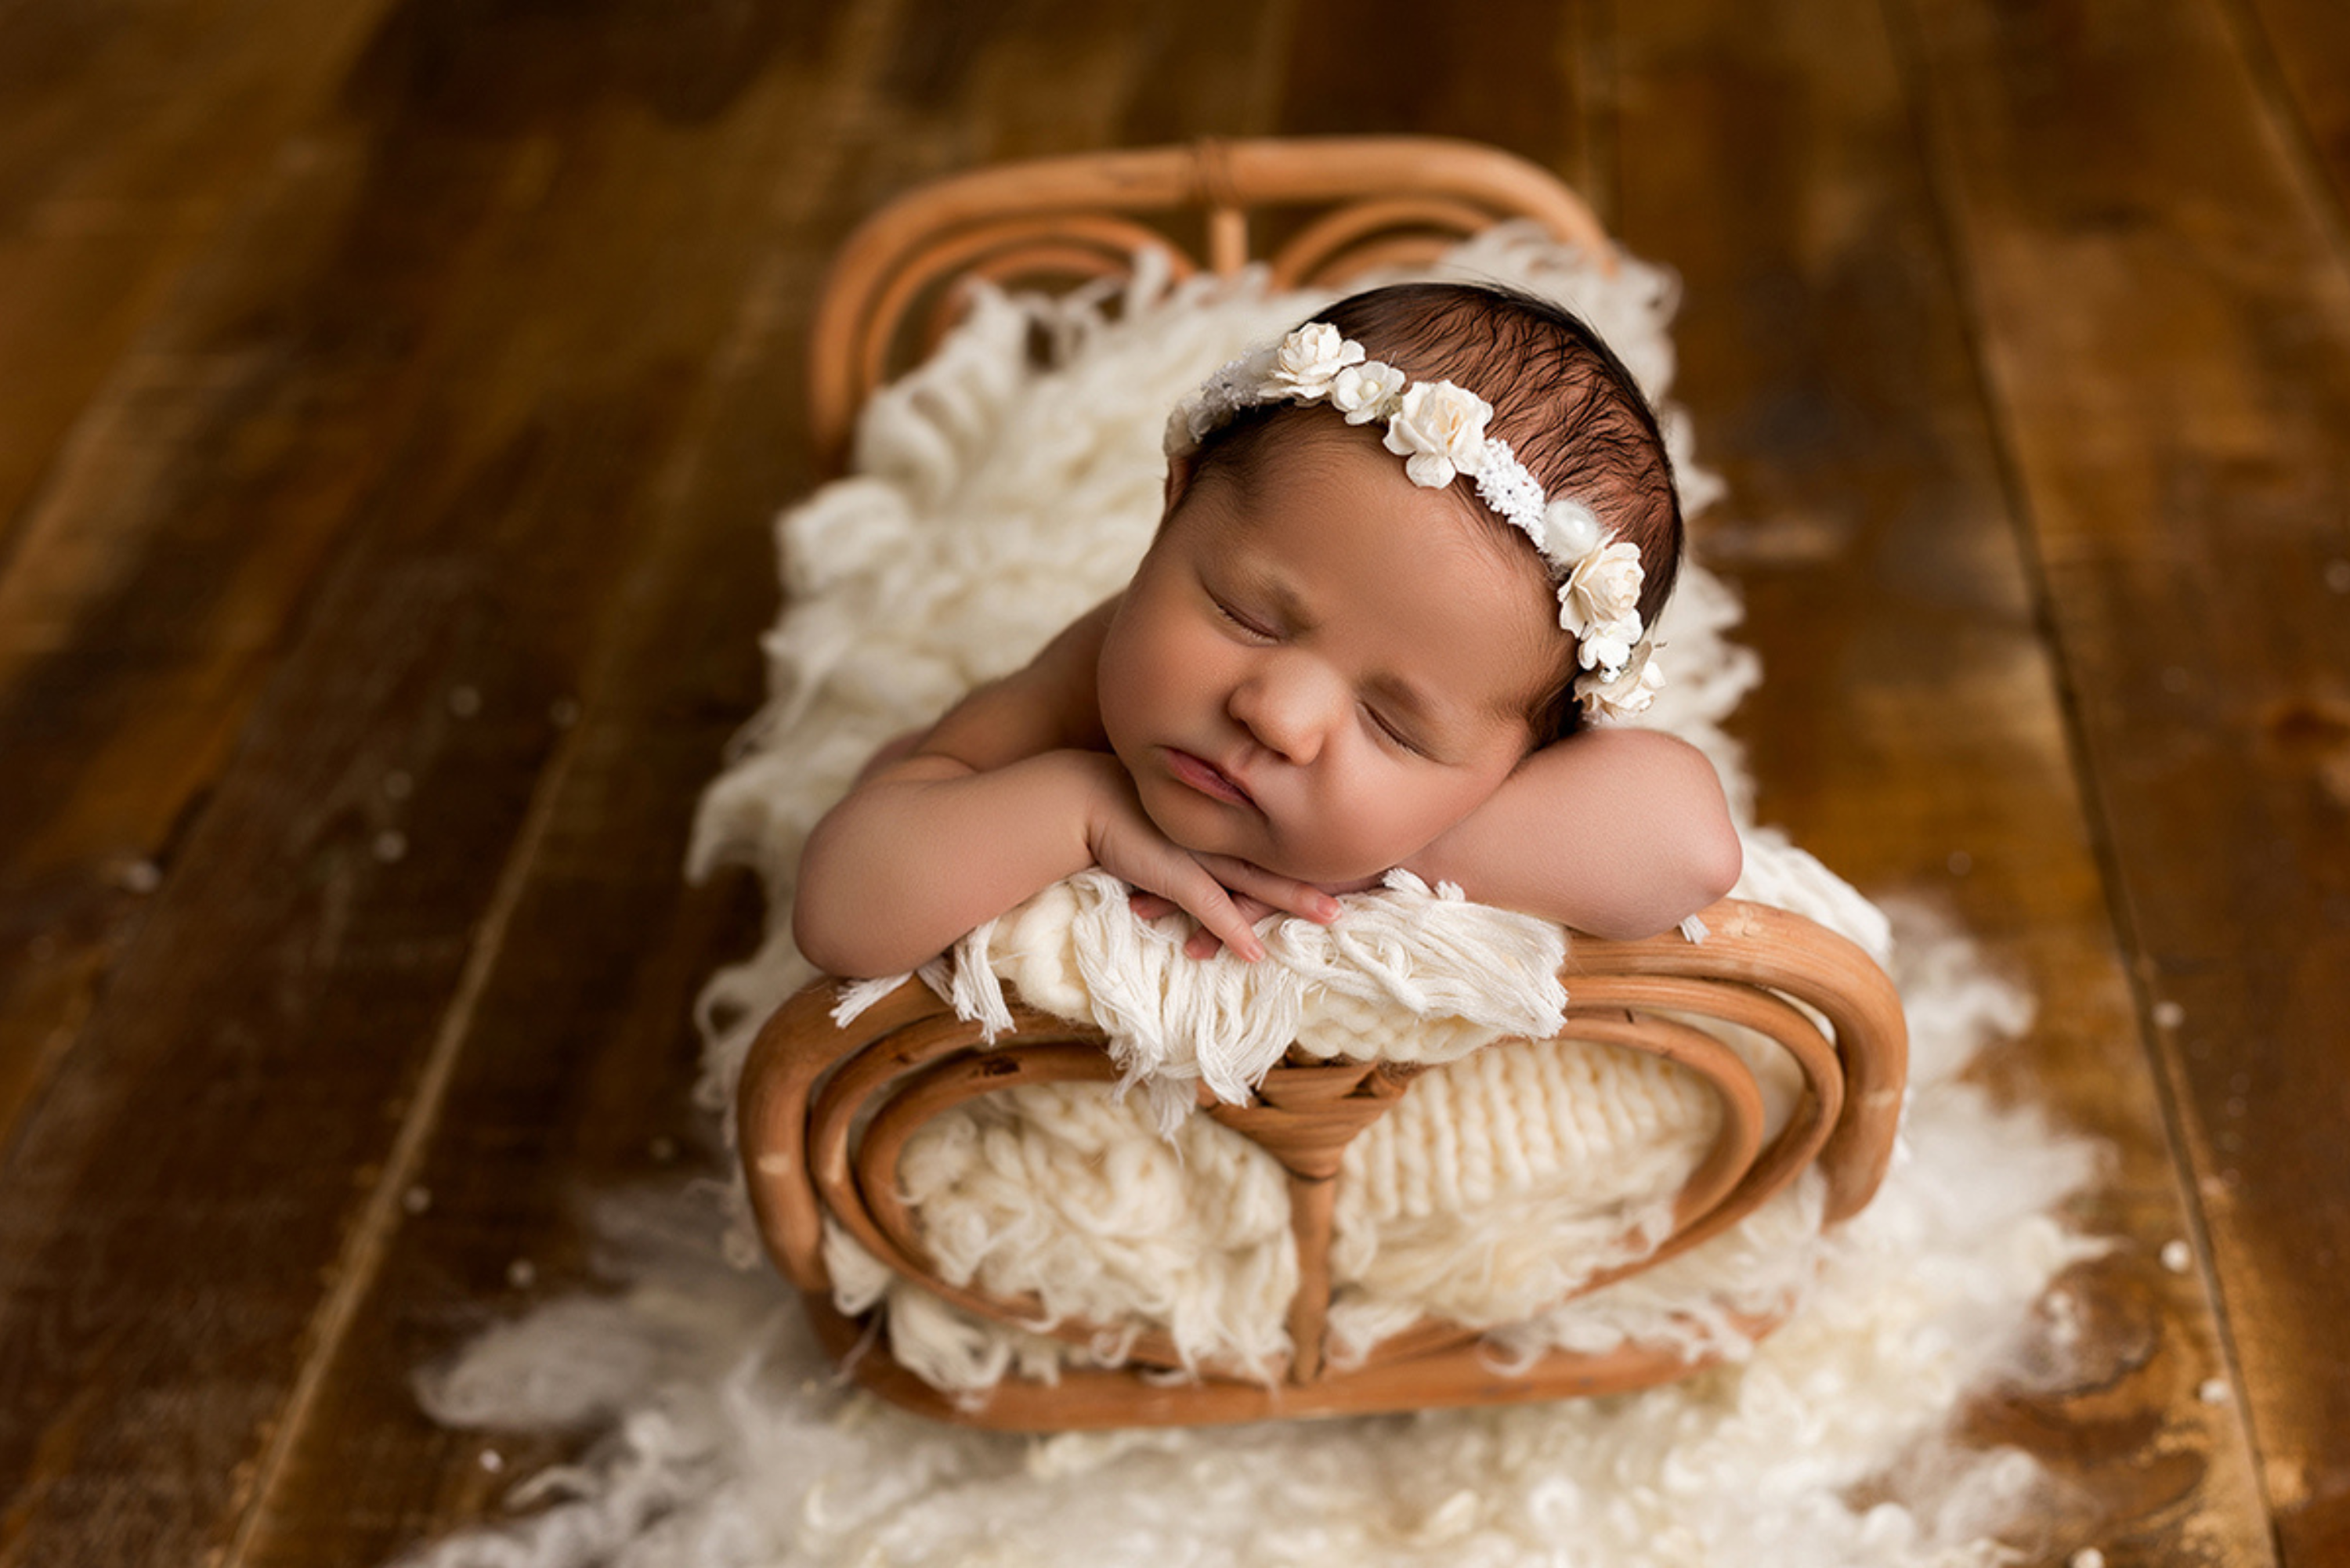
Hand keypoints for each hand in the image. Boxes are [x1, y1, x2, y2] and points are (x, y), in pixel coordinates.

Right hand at [1078, 763, 1339, 960]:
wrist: (1082, 797)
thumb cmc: (1125, 805)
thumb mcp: (1172, 814)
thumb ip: (1197, 824)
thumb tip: (1212, 841)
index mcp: (1222, 816)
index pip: (1272, 833)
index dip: (1309, 845)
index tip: (1347, 851)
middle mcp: (1218, 832)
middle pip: (1277, 856)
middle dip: (1317, 873)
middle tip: (1360, 883)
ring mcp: (1199, 853)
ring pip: (1255, 880)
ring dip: (1292, 900)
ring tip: (1330, 917)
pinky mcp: (1174, 873)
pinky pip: (1210, 906)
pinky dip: (1233, 929)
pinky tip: (1256, 951)